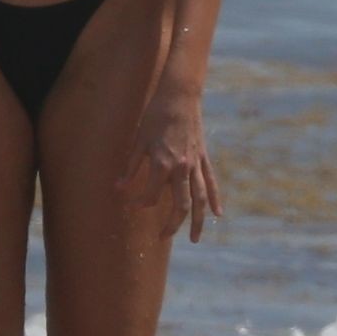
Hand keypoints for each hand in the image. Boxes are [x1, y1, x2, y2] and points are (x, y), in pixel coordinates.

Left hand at [116, 87, 221, 242]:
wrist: (179, 97)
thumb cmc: (154, 116)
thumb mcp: (138, 141)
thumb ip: (131, 167)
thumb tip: (118, 188)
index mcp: (162, 164)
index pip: (150, 195)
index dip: (140, 202)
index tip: (131, 204)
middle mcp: (182, 168)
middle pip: (179, 205)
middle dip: (171, 224)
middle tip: (162, 237)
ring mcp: (196, 164)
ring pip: (199, 199)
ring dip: (197, 221)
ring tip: (194, 238)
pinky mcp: (204, 157)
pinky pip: (211, 183)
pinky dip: (214, 199)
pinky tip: (218, 214)